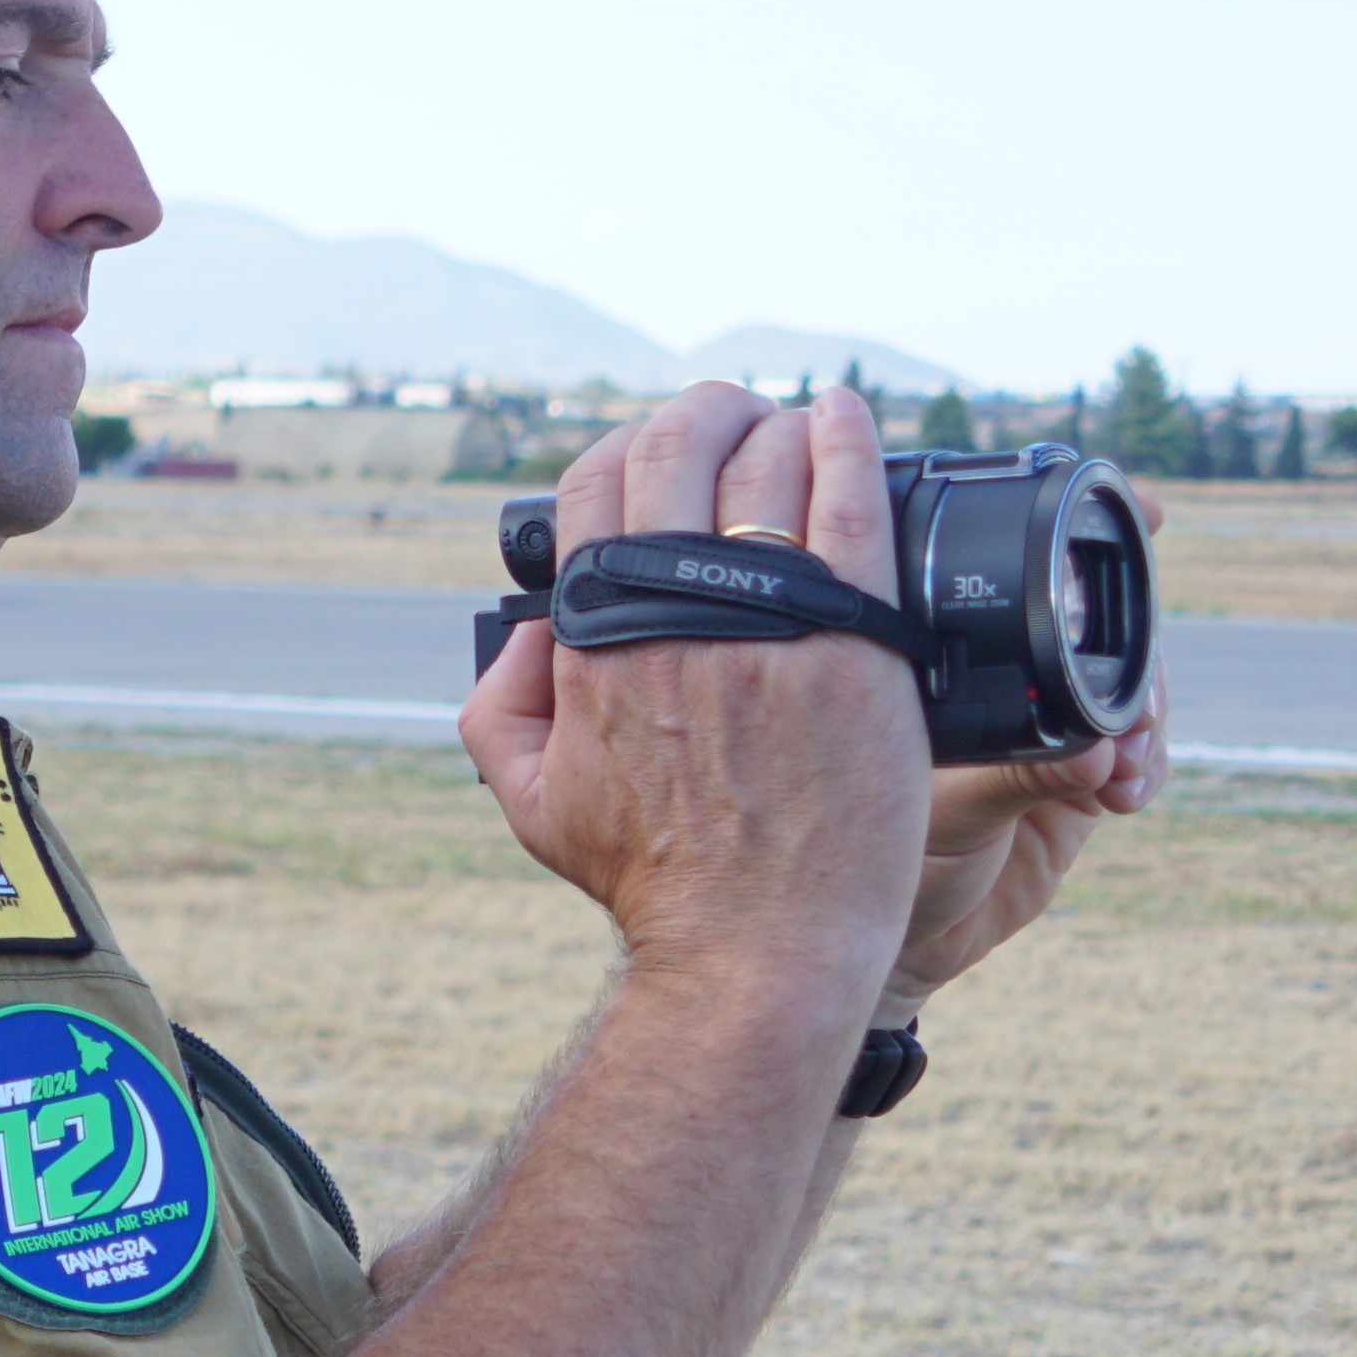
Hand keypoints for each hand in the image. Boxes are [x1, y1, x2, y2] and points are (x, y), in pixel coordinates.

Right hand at [456, 382, 925, 1017]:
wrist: (757, 944)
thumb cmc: (653, 883)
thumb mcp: (531, 802)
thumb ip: (499, 706)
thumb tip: (528, 631)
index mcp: (595, 639)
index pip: (596, 484)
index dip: (628, 450)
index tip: (665, 459)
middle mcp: (674, 614)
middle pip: (678, 448)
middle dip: (702, 413)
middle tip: (733, 421)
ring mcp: (769, 619)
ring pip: (766, 460)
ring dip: (777, 424)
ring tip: (797, 429)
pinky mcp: (856, 632)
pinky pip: (849, 497)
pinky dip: (848, 439)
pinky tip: (847, 418)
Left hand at [880, 477, 1167, 1019]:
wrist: (885, 946)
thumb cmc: (860, 860)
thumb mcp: (933, 799)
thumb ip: (1011, 772)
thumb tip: (1093, 751)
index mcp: (937, 644)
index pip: (1017, 568)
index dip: (1086, 536)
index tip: (1151, 510)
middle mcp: (996, 672)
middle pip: (1095, 617)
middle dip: (1131, 644)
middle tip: (1134, 700)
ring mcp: (1042, 726)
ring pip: (1129, 684)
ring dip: (1145, 713)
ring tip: (1128, 757)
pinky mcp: (1076, 784)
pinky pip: (1137, 755)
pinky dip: (1145, 764)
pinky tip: (1127, 789)